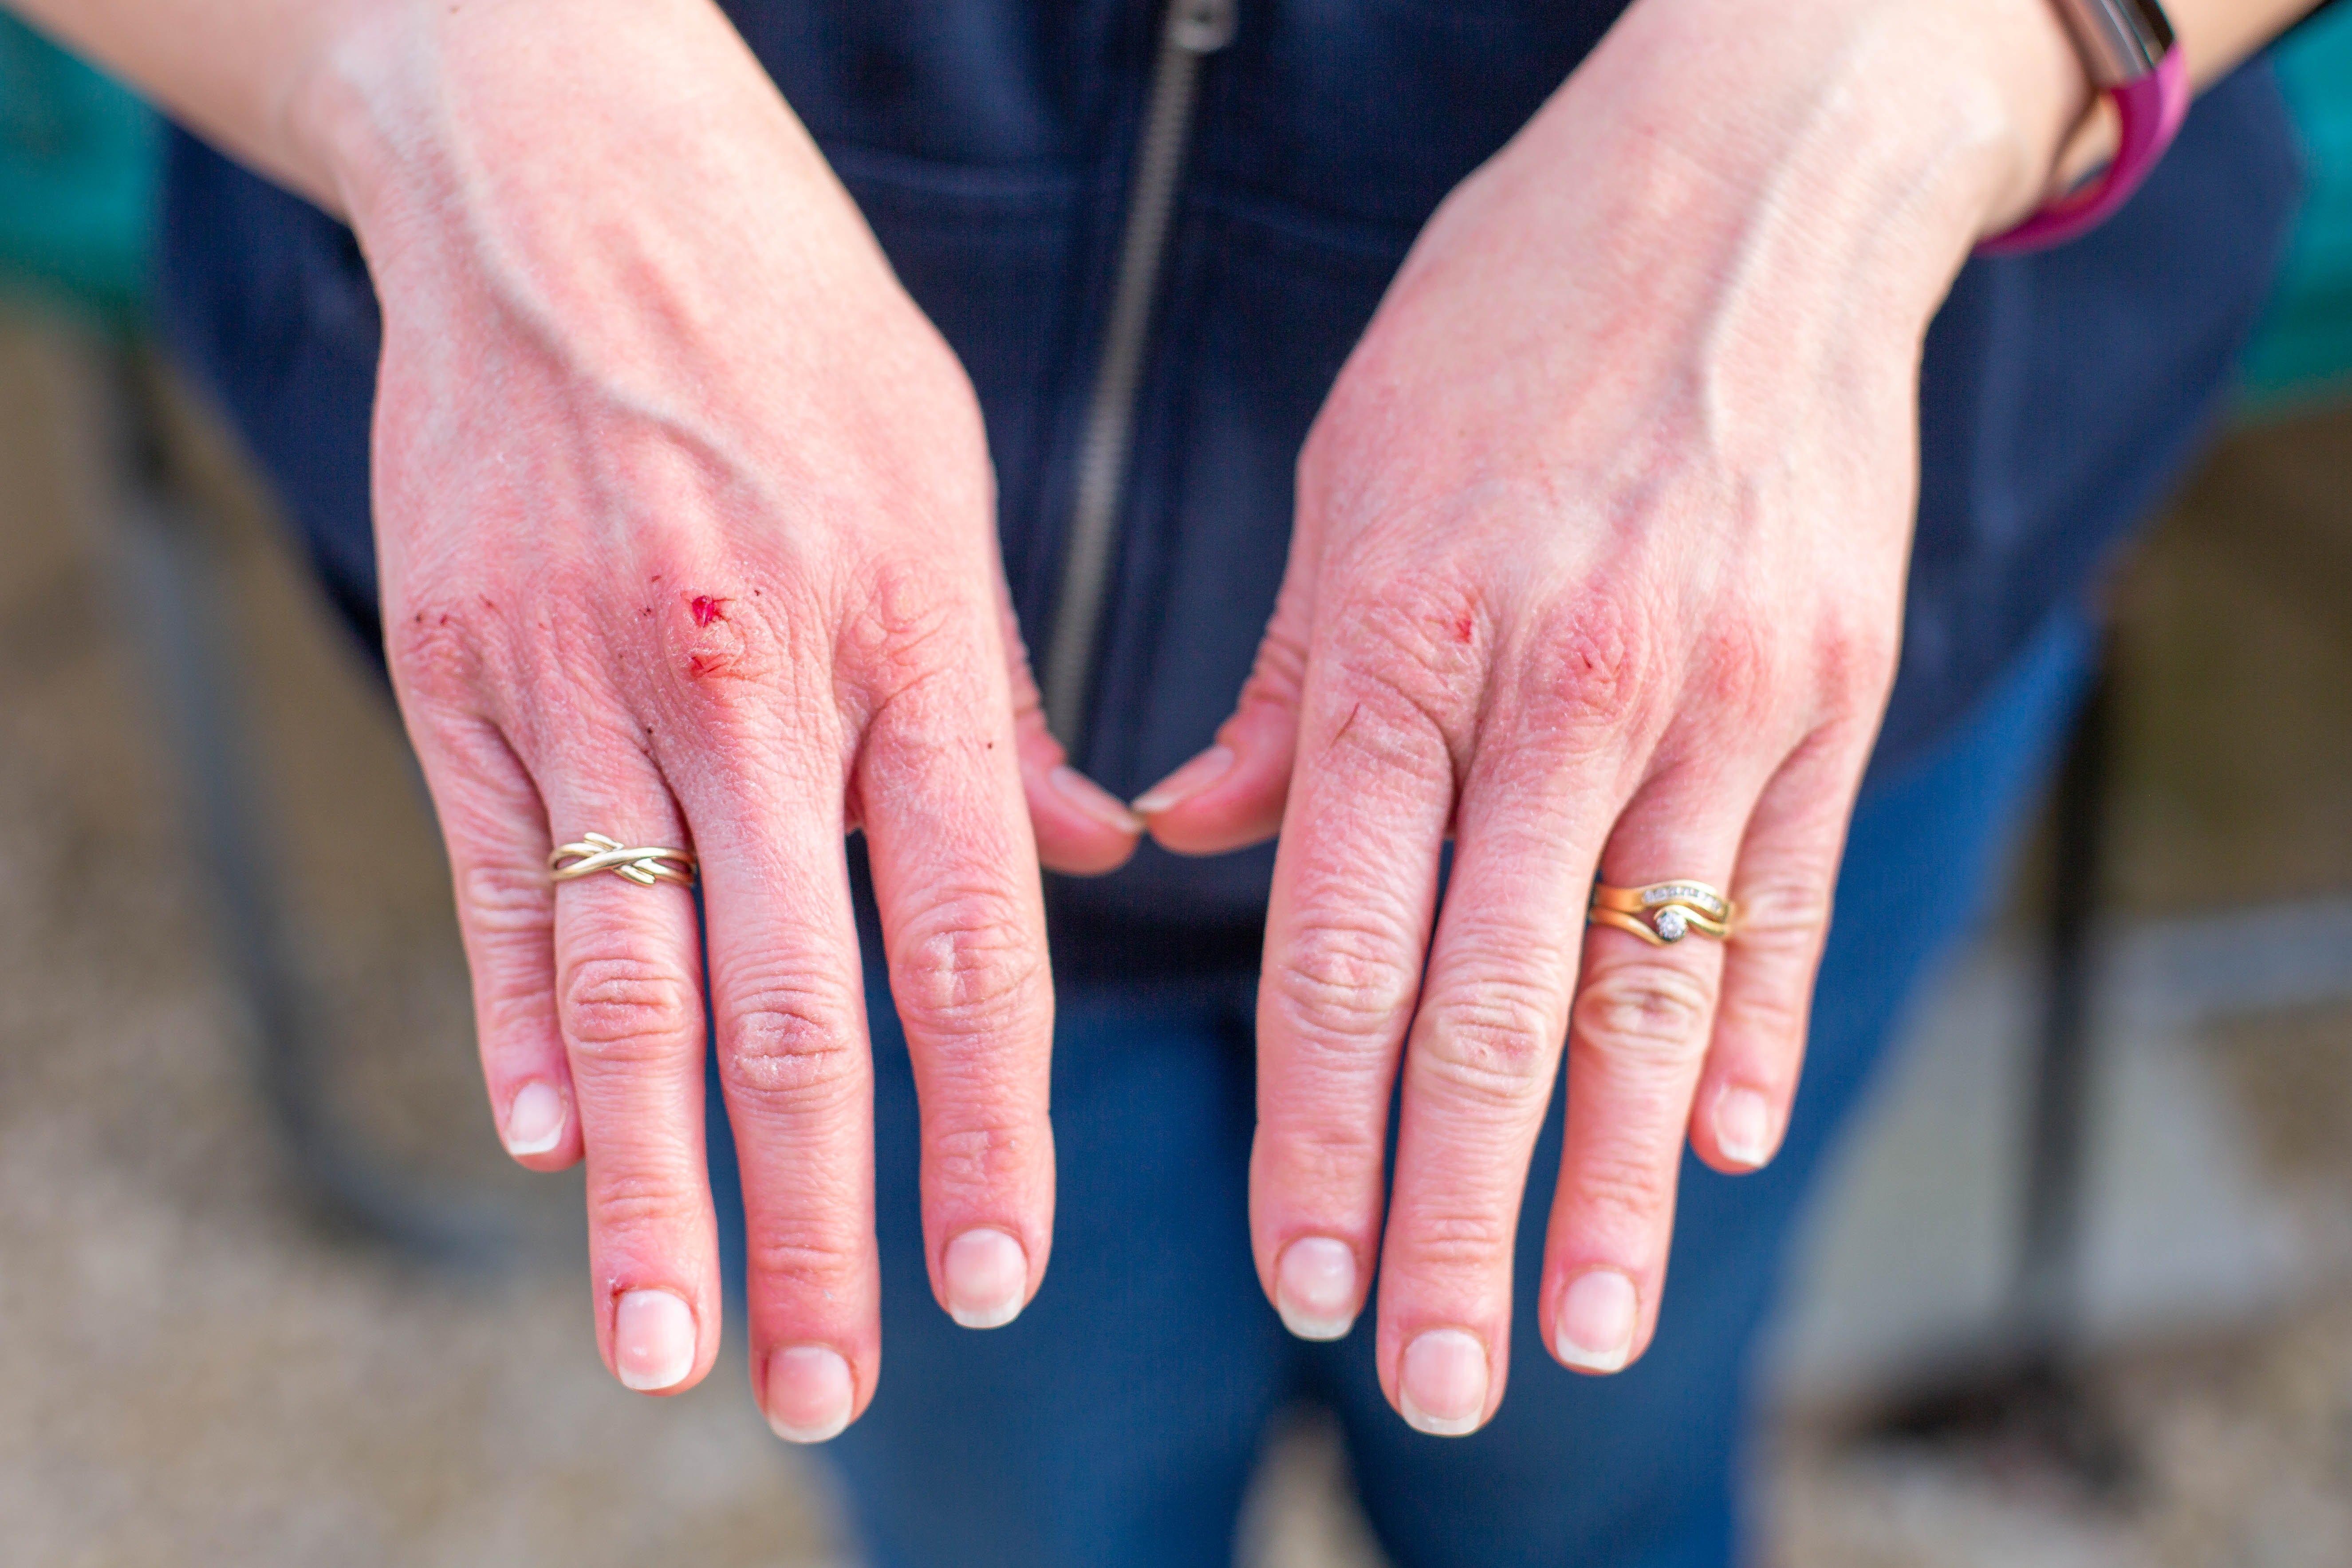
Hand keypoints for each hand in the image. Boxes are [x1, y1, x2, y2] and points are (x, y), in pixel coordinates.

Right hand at [314, 0, 1138, 1436]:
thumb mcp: (947, 493)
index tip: (994, 1276)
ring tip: (670, 1342)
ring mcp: (588, 679)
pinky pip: (496, 882)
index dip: (985, 1124)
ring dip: (651, 1188)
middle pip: (800, 1007)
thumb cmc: (796, 341)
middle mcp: (756, 682)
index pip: (968, 941)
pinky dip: (515, 1027)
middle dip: (824, 1216)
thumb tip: (1083, 858)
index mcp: (911, 642)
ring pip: (626, 983)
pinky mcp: (456, 663)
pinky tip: (542, 1150)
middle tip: (835, 1384)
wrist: (573, 181)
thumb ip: (1005, 704)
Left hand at [1134, 0, 2083, 1431]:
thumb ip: (1285, 688)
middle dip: (1453, 1216)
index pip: (1342, 944)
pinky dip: (1750, 1033)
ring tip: (1588, 1333)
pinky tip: (1721, 1152)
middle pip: (1494, 1009)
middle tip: (1426, 1380)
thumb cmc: (1512, 326)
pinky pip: (1781, 895)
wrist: (1748, 185)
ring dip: (1617, 1185)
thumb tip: (1193, 841)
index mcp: (1409, 639)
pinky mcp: (1834, 682)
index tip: (1294, 1275)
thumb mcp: (1354, 478)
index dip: (1315, 1132)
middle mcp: (1564, 686)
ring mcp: (1718, 691)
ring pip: (1652, 990)